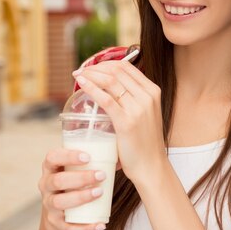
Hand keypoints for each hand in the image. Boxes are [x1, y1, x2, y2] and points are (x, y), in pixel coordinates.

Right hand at [37, 148, 107, 229]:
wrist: (57, 214)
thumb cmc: (71, 183)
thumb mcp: (73, 169)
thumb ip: (89, 160)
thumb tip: (119, 152)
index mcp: (50, 169)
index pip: (52, 157)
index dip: (68, 156)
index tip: (88, 156)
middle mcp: (46, 186)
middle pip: (58, 180)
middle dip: (80, 178)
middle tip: (101, 175)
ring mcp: (49, 206)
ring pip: (60, 202)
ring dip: (81, 197)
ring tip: (99, 192)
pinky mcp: (56, 224)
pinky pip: (69, 227)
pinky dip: (85, 227)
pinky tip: (100, 224)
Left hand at [73, 60, 166, 184]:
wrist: (151, 166)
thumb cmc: (144, 142)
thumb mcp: (145, 114)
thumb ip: (133, 100)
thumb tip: (109, 91)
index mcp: (152, 91)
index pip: (126, 67)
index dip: (106, 63)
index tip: (91, 67)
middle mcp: (147, 96)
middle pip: (117, 70)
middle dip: (95, 67)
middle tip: (81, 71)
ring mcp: (138, 108)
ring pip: (110, 80)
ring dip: (90, 74)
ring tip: (78, 76)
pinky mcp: (127, 122)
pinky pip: (105, 99)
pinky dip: (91, 88)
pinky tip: (81, 84)